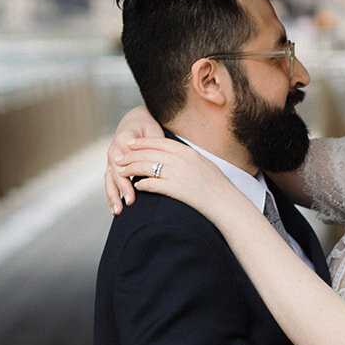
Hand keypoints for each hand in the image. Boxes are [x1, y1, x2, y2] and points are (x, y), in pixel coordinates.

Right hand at [105, 104, 163, 212]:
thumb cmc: (148, 126)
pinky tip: (115, 208)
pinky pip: (110, 181)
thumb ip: (151, 145)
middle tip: (129, 203)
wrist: (136, 121)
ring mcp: (112, 159)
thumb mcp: (152, 131)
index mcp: (123, 140)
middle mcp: (114, 150)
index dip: (128, 178)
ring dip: (112, 196)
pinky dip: (112, 194)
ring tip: (117, 211)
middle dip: (122, 189)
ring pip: (109, 179)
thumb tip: (147, 160)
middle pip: (115, 173)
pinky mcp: (113, 166)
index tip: (134, 192)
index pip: (125, 162)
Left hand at [116, 138, 249, 228]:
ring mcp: (177, 174)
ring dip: (131, 169)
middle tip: (119, 158)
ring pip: (146, 167)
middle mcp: (180, 160)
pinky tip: (136, 187)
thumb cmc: (217, 186)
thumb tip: (175, 155)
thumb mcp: (203, 163)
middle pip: (148, 153)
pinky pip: (152, 184)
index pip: (158, 142)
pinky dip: (142, 185)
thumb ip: (187, 157)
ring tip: (123, 172)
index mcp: (186, 151)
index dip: (141, 142)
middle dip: (130, 155)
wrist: (226, 203)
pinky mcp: (175, 189)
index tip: (130, 144)